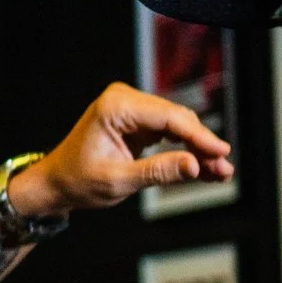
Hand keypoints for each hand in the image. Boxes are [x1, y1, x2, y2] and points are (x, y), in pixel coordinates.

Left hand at [10, 82, 233, 212]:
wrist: (56, 182)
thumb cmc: (79, 181)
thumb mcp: (118, 181)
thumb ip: (158, 172)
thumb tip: (197, 166)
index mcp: (116, 106)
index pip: (169, 117)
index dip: (199, 136)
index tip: (222, 153)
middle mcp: (125, 99)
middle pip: (177, 119)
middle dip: (202, 145)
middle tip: (225, 170)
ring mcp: (132, 108)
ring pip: (177, 126)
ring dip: (198, 149)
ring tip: (221, 173)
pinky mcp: (137, 121)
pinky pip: (169, 133)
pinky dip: (185, 150)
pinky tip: (205, 168)